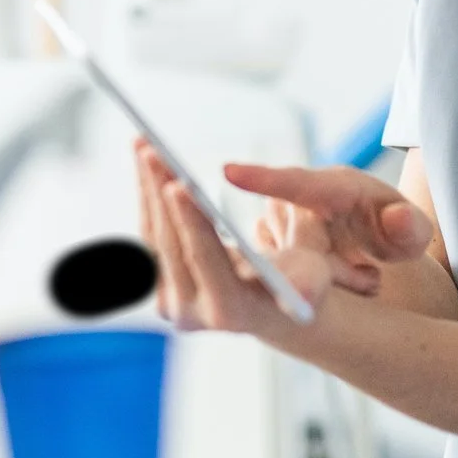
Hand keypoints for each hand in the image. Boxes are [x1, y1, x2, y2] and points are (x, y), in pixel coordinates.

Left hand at [133, 140, 329, 334]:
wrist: (270, 303)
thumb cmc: (298, 281)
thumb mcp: (312, 277)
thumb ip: (308, 283)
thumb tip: (304, 294)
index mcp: (228, 310)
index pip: (203, 260)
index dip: (191, 221)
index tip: (178, 185)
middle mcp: (190, 313)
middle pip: (169, 244)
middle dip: (160, 194)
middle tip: (153, 151)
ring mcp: (168, 300)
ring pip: (150, 235)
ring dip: (147, 187)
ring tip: (145, 144)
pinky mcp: (155, 283)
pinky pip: (146, 232)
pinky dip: (146, 195)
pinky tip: (145, 161)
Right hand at [221, 161, 431, 297]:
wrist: (375, 234)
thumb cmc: (394, 230)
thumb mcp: (413, 233)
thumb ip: (412, 228)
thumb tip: (398, 219)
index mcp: (335, 185)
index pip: (296, 183)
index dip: (261, 178)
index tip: (229, 172)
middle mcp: (298, 196)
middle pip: (297, 246)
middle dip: (333, 272)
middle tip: (369, 281)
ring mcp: (278, 215)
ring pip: (285, 263)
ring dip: (320, 279)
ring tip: (358, 276)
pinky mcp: (266, 236)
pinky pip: (275, 269)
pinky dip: (303, 281)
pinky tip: (332, 278)